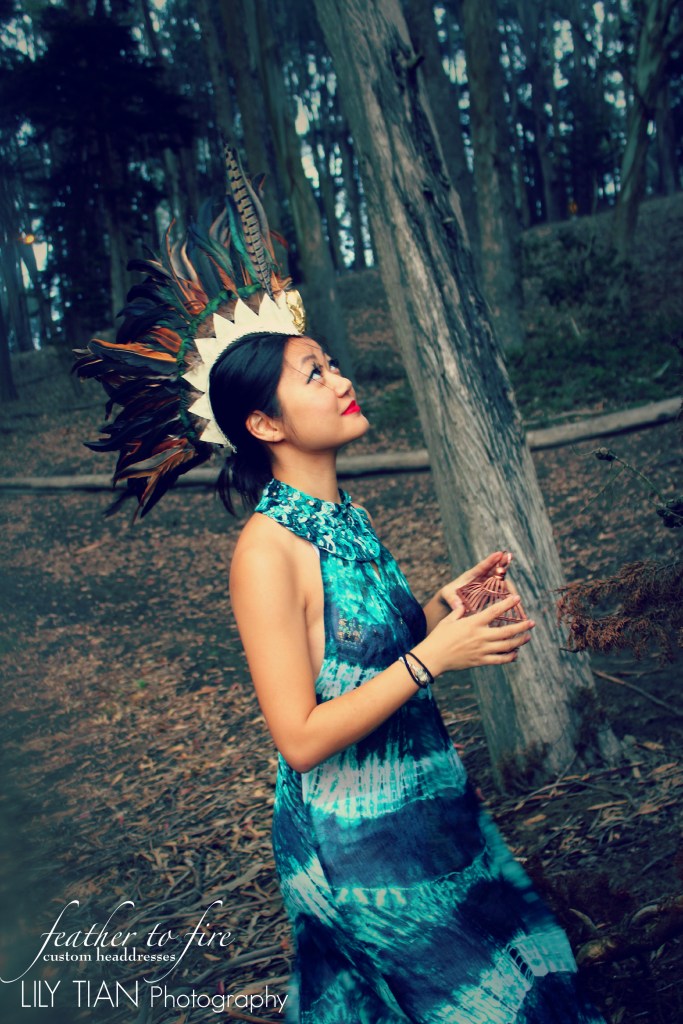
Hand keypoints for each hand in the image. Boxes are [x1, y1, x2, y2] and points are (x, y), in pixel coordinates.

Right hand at [416, 593, 534, 675]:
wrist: (433, 657)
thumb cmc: (439, 636)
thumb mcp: (448, 620)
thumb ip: (459, 611)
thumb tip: (464, 605)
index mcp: (473, 623)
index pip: (495, 611)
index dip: (508, 604)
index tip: (518, 598)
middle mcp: (480, 636)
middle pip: (507, 631)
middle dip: (522, 626)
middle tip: (532, 623)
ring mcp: (482, 650)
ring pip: (507, 646)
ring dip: (519, 641)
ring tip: (527, 637)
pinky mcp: (480, 661)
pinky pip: (500, 660)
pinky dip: (510, 657)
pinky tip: (515, 653)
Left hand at [434, 551, 509, 613]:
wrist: (452, 600)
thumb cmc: (449, 595)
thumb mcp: (447, 595)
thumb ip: (452, 600)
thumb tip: (458, 605)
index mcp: (471, 575)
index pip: (481, 566)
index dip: (490, 560)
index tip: (499, 553)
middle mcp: (481, 578)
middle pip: (494, 570)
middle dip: (502, 565)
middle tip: (509, 557)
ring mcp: (487, 585)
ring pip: (500, 581)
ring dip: (507, 585)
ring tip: (515, 591)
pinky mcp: (490, 593)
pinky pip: (500, 593)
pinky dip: (507, 596)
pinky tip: (515, 602)